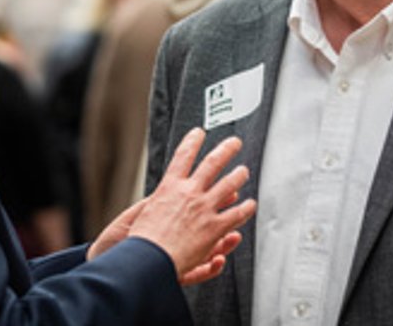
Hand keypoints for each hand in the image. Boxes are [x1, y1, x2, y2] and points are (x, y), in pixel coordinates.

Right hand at [89, 129, 255, 284]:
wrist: (147, 260)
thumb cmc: (141, 242)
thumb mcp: (144, 213)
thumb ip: (156, 203)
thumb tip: (159, 199)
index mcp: (169, 187)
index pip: (183, 156)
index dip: (192, 141)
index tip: (199, 133)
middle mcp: (189, 193)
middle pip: (212, 163)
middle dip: (226, 149)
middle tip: (234, 142)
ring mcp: (204, 209)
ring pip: (229, 185)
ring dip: (239, 175)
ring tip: (243, 170)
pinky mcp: (214, 227)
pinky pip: (236, 214)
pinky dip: (246, 208)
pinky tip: (251, 205)